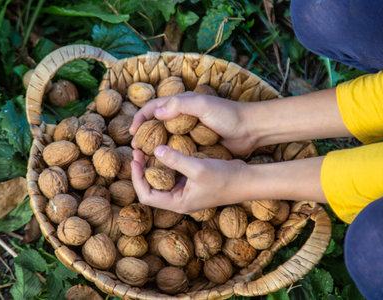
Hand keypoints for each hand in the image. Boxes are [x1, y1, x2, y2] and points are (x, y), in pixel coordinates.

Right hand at [129, 91, 257, 154]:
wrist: (250, 130)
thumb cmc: (228, 115)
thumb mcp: (203, 106)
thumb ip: (180, 105)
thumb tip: (156, 113)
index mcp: (182, 103)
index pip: (153, 107)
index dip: (140, 118)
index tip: (131, 133)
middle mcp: (183, 115)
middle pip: (156, 123)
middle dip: (143, 134)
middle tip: (136, 149)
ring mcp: (190, 130)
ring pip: (166, 137)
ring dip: (154, 146)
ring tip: (146, 159)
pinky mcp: (197, 142)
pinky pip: (178, 148)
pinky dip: (169, 154)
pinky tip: (164, 164)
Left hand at [131, 145, 248, 213]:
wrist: (248, 180)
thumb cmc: (225, 178)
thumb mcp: (198, 168)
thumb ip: (176, 160)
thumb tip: (156, 150)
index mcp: (178, 203)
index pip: (146, 196)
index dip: (136, 178)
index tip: (135, 160)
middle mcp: (179, 200)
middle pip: (151, 189)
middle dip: (142, 170)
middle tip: (138, 151)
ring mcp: (186, 192)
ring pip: (161, 181)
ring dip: (153, 166)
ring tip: (147, 148)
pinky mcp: (192, 184)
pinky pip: (173, 175)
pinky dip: (166, 164)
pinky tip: (165, 150)